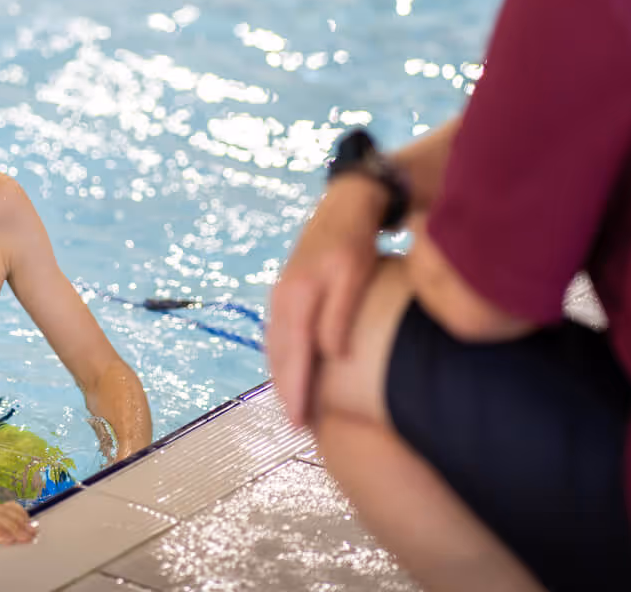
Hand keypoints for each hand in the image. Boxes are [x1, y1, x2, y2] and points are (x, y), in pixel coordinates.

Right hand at [267, 174, 386, 426]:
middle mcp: (281, 298)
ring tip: (294, 405)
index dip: (296, 392)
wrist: (343, 205)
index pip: (294, 356)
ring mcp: (280, 293)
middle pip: (279, 355)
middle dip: (285, 391)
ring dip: (282, 375)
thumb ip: (340, 314)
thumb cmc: (355, 241)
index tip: (300, 425)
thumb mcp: (353, 273)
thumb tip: (332, 356)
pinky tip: (294, 366)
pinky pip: (279, 331)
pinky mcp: (286, 289)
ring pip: (276, 344)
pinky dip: (283, 355)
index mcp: (296, 297)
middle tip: (298, 426)